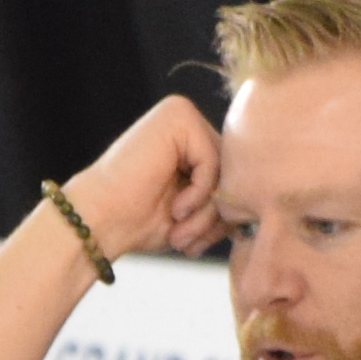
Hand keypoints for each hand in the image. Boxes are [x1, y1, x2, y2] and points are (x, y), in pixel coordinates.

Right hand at [60, 95, 224, 267]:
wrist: (99, 220)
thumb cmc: (140, 222)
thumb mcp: (195, 215)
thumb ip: (225, 200)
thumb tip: (261, 205)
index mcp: (191, 142)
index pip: (233, 178)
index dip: (221, 216)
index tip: (197, 245)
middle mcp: (188, 122)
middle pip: (233, 172)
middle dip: (216, 216)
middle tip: (189, 243)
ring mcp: (182, 115)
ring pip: (225, 168)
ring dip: (208, 211)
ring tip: (181, 232)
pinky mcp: (177, 116)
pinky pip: (212, 160)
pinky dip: (200, 192)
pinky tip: (176, 207)